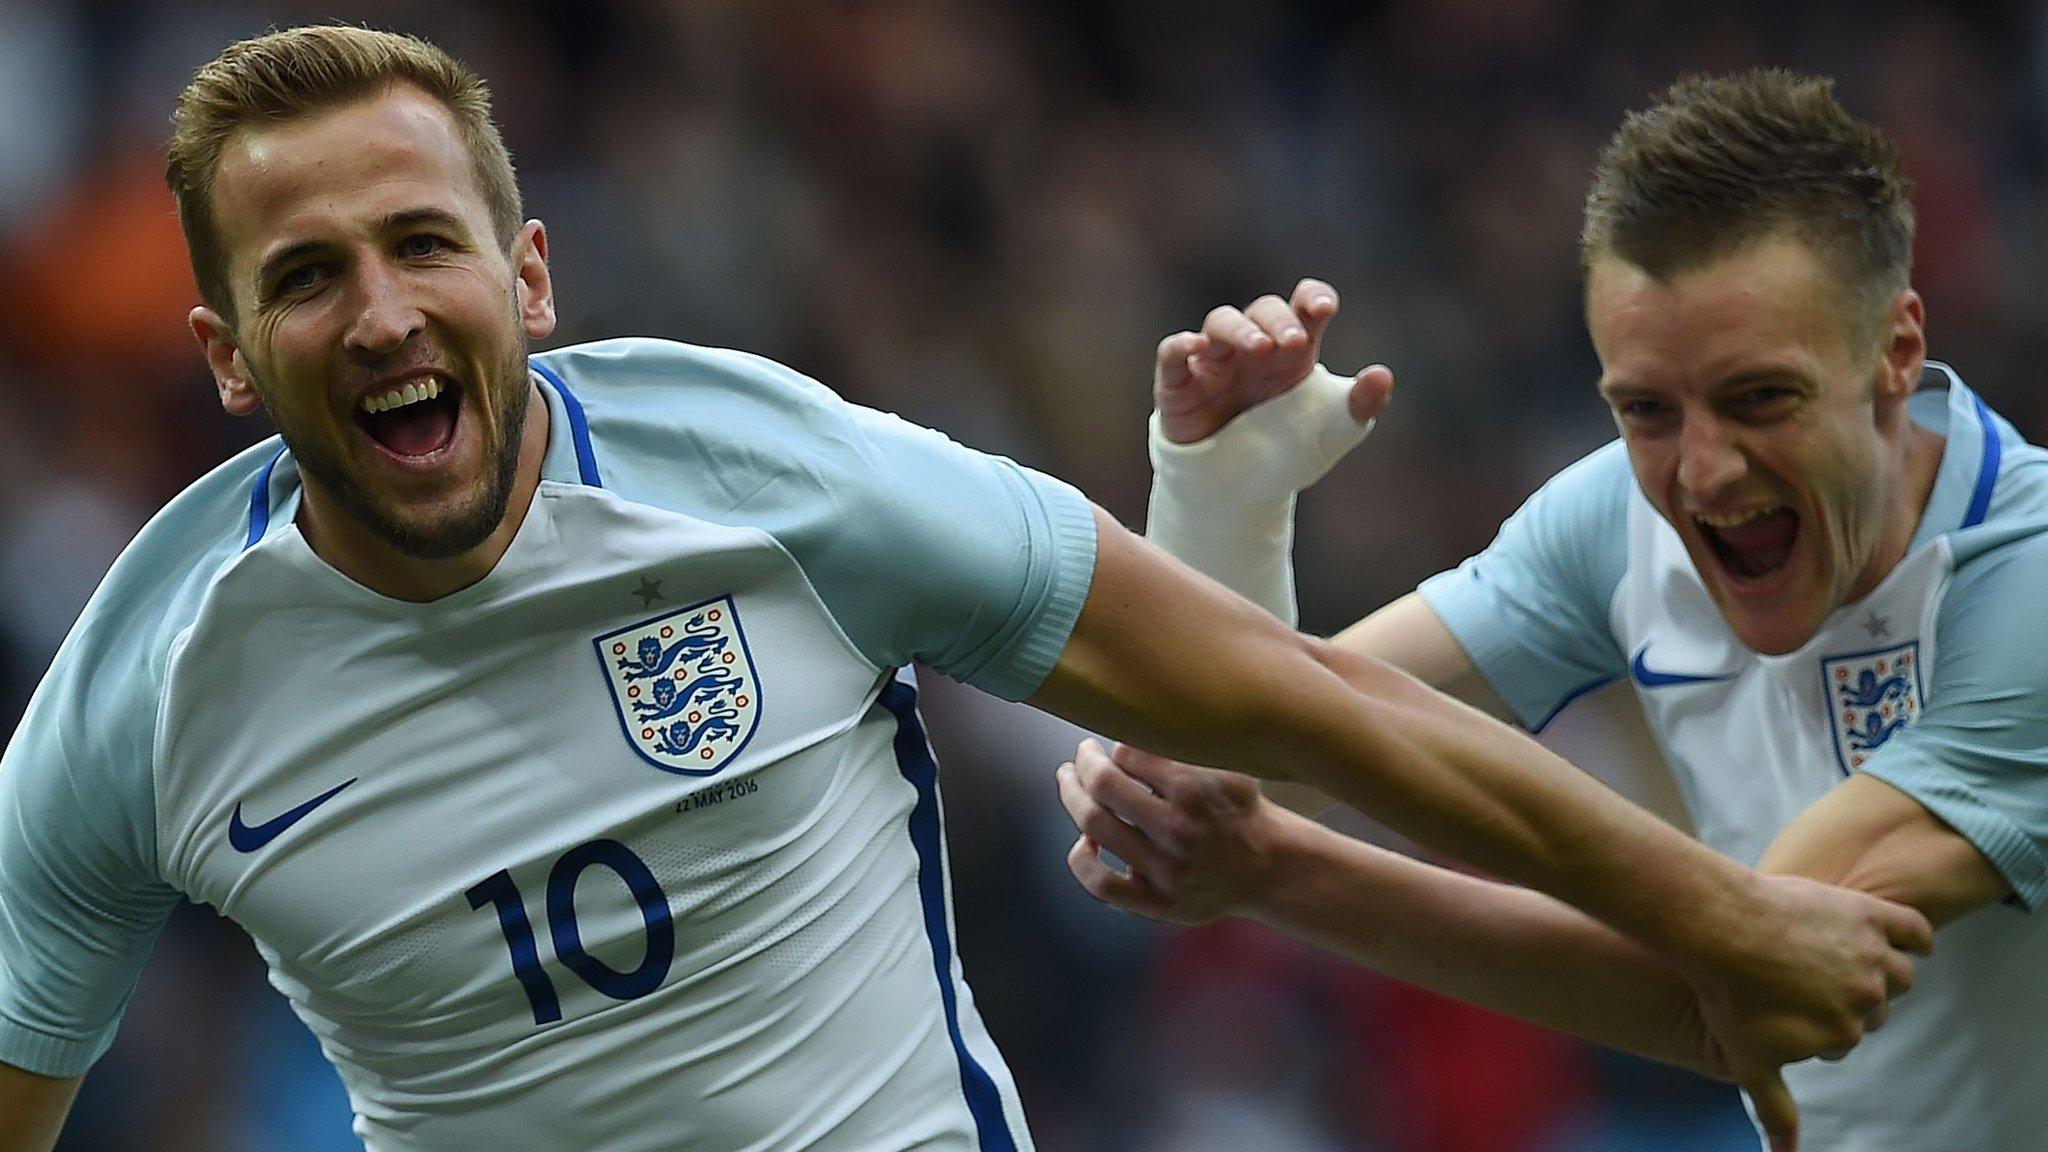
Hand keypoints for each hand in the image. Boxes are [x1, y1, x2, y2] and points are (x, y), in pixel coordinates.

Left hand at [1056, 740, 1277, 925]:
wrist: (1269, 868)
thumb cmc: (1238, 809)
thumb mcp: (1224, 768)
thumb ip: (1181, 747)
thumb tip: (1128, 724)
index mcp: (1194, 791)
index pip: (1127, 755)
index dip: (1114, 748)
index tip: (1116, 749)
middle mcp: (1179, 831)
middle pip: (1103, 786)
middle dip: (1083, 762)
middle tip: (1082, 754)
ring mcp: (1167, 871)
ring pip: (1095, 827)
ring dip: (1073, 796)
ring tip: (1070, 782)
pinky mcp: (1158, 903)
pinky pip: (1101, 883)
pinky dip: (1081, 860)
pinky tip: (1084, 844)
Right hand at [1154, 278, 1392, 443]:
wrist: (1238, 494)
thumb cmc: (1286, 453)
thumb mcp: (1331, 434)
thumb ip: (1359, 406)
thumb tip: (1383, 375)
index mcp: (1293, 352)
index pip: (1304, 308)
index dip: (1313, 298)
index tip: (1323, 308)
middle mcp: (1253, 349)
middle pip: (1263, 311)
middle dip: (1277, 320)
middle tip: (1291, 343)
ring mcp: (1214, 363)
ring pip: (1220, 323)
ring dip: (1238, 329)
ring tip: (1257, 347)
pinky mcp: (1178, 386)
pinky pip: (1172, 355)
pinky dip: (1180, 345)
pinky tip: (1194, 347)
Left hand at [1681, 874, 1932, 1151]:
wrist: (1715, 928)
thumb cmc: (1726, 995)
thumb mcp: (1749, 1064)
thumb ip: (1774, 1111)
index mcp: (1845, 1032)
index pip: (1848, 1037)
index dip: (1822, 1026)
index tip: (1792, 1009)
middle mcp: (1866, 996)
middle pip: (1875, 1004)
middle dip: (1850, 1000)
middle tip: (1813, 983)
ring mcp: (1869, 954)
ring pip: (1899, 971)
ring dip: (1886, 972)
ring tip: (1856, 963)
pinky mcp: (1866, 913)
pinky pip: (1913, 928)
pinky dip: (1918, 936)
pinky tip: (1913, 941)